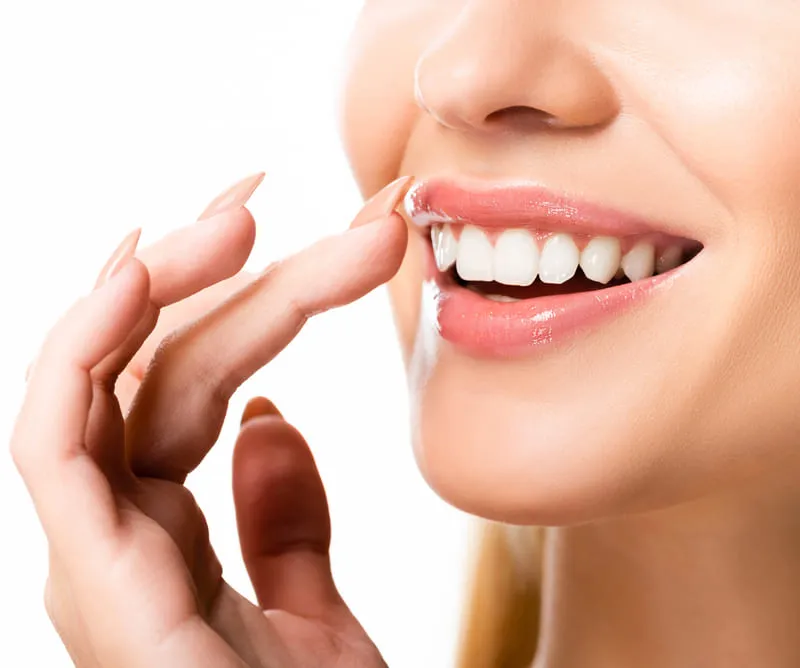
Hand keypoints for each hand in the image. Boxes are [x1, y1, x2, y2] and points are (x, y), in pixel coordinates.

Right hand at [11, 174, 411, 666]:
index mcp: (167, 532)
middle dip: (216, 272)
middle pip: (160, 368)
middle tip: (271, 194)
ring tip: (229, 212)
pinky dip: (82, 348)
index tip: (299, 228)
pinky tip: (133, 270)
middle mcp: (117, 534)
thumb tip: (278, 421)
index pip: (192, 385)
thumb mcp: (314, 617)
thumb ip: (285, 524)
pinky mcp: (87, 582)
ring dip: (154, 281)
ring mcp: (93, 556)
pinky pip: (55, 441)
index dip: (239, 299)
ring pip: (104, 379)